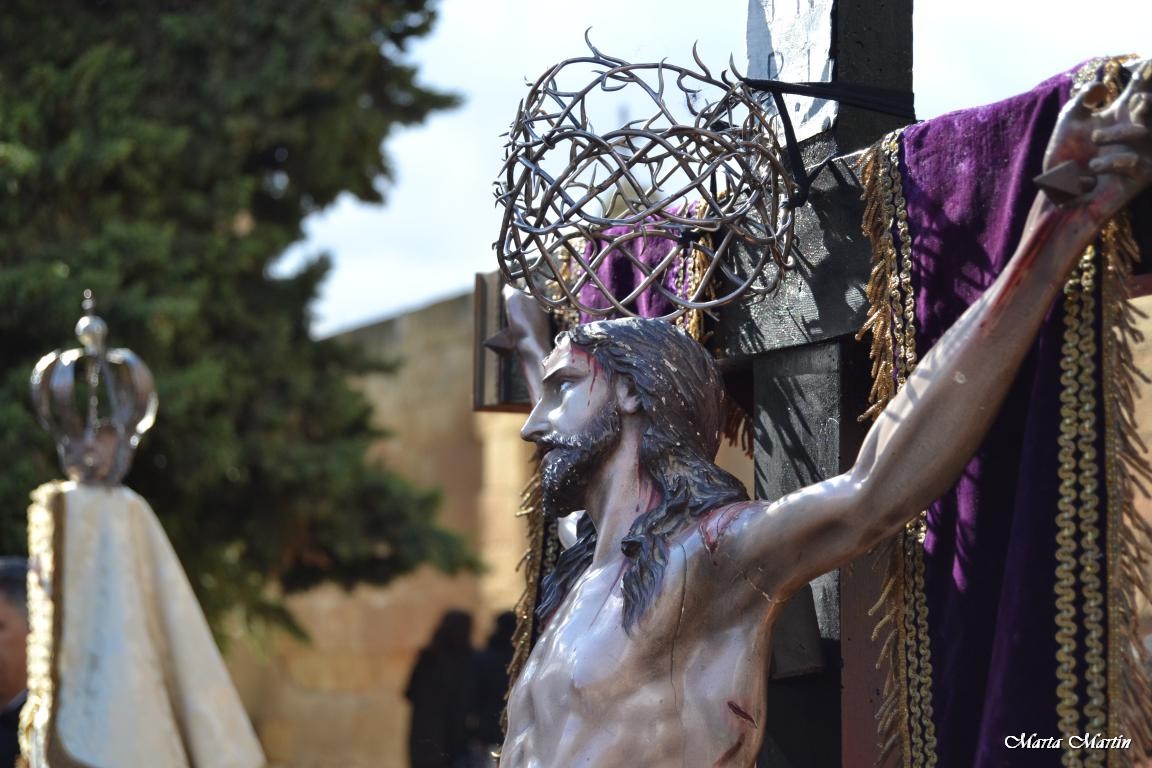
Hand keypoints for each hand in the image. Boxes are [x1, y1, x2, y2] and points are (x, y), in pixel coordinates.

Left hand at [1038, 59, 1151, 218]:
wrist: (1059, 193)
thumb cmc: (1064, 158)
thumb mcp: (1068, 123)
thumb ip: (1081, 100)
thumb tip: (1098, 84)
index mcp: (1121, 114)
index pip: (1139, 88)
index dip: (1145, 74)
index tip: (1144, 64)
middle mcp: (1135, 130)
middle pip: (1149, 107)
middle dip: (1147, 101)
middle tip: (1137, 99)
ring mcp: (1139, 153)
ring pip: (1144, 132)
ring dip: (1120, 133)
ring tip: (1094, 138)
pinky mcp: (1137, 177)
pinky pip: (1136, 162)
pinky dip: (1112, 162)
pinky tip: (1093, 169)